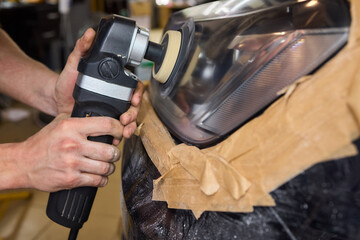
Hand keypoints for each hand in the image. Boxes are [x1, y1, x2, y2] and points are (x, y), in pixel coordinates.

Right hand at [14, 114, 123, 191]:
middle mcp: (73, 144)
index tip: (120, 134)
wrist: (23, 163)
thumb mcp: (60, 123)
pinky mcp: (71, 179)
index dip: (119, 130)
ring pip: (106, 167)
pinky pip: (98, 181)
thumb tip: (104, 118)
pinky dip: (103, 179)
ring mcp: (72, 163)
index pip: (107, 125)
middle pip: (110, 150)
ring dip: (110, 167)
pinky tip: (99, 176)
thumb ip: (80, 119)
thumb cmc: (44, 143)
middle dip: (116, 153)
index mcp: (72, 127)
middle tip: (113, 153)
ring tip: (106, 165)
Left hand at [53, 28, 144, 143]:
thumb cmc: (66, 81)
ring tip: (123, 132)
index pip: (133, 87)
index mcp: (113, 84)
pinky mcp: (104, 123)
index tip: (133, 99)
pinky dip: (118, 135)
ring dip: (130, 126)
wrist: (55, 100)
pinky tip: (114, 139)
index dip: (137, 93)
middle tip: (125, 119)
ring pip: (128, 120)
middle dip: (134, 114)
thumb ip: (82, 49)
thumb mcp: (74, 64)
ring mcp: (111, 111)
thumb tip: (89, 33)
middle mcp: (116, 97)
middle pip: (134, 106)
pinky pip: (116, 130)